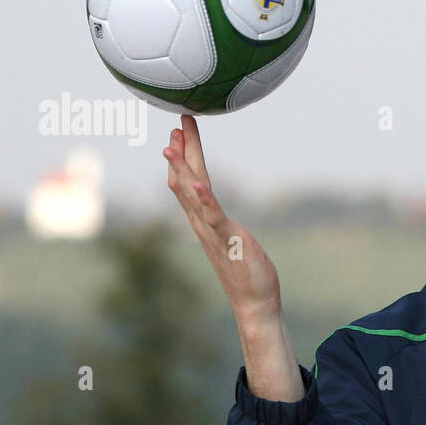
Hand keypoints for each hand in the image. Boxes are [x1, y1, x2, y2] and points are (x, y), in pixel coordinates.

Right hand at [163, 115, 281, 321]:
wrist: (253, 302)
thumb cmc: (247, 271)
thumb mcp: (232, 237)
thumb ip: (221, 221)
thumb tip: (218, 208)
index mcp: (203, 220)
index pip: (188, 181)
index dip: (183, 155)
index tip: (179, 130)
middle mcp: (201, 223)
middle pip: (186, 180)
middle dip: (182, 150)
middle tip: (177, 121)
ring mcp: (211, 232)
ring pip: (191, 194)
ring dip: (182, 168)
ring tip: (172, 143)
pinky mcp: (227, 240)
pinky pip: (213, 216)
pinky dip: (204, 199)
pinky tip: (198, 182)